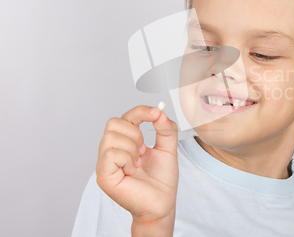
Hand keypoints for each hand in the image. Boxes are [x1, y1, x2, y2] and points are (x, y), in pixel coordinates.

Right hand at [96, 105, 178, 226]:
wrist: (162, 204)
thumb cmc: (162, 180)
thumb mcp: (168, 149)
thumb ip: (166, 129)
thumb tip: (159, 112)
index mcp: (125, 142)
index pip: (125, 117)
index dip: (139, 112)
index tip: (155, 114)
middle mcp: (112, 150)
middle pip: (113, 123)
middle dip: (135, 133)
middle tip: (144, 150)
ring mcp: (105, 164)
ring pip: (111, 137)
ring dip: (132, 148)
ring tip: (138, 163)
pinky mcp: (104, 175)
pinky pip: (110, 154)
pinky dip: (126, 159)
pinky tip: (132, 170)